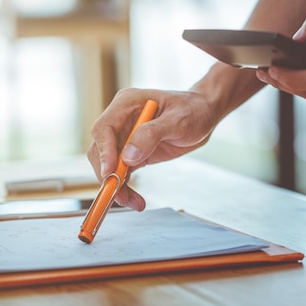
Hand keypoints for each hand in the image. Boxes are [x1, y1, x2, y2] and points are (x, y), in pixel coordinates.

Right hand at [88, 87, 216, 209]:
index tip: (109, 172)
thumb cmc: (193, 110)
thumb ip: (152, 135)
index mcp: (126, 103)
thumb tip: (127, 156)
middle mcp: (120, 119)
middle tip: (119, 194)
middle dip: (107, 174)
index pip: (104, 128)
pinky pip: (121, 172)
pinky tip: (135, 200)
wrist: (204, 115)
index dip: (103, 151)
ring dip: (116, 186)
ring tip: (132, 202)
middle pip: (101, 150)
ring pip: (108, 165)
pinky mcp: (132, 152)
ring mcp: (124, 136)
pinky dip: (125, 187)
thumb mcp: (178, 121)